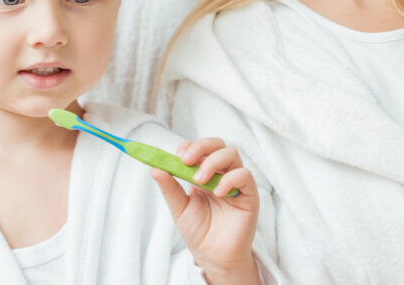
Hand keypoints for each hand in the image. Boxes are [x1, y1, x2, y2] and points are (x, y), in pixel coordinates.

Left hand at [151, 138, 259, 283]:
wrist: (213, 258)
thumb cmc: (199, 233)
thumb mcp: (179, 208)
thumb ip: (170, 188)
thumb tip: (154, 168)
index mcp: (204, 174)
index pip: (200, 148)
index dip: (189, 147)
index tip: (177, 156)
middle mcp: (221, 174)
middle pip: (218, 144)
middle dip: (201, 146)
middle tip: (186, 159)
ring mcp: (236, 182)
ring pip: (232, 154)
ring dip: (212, 161)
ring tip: (199, 180)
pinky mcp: (249, 194)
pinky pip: (244, 176)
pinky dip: (229, 179)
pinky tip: (217, 192)